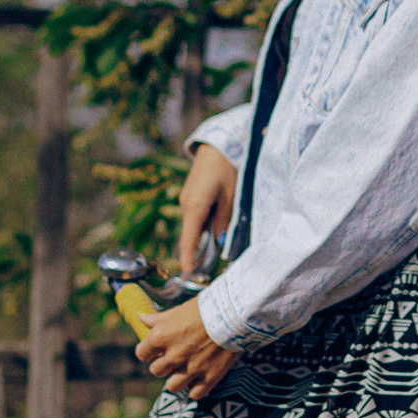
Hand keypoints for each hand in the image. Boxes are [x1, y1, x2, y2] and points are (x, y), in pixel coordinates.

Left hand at [136, 295, 238, 401]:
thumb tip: (141, 318)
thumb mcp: (179, 310)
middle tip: (174, 358)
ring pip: (172, 387)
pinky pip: (194, 394)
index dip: (148, 352)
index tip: (155, 350)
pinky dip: (195, 388)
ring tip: (186, 371)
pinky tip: (200, 378)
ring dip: (177, 379)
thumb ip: (158, 318)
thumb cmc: (206, 309)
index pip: (142, 353)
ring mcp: (191, 369)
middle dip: (163, 365)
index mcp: (161, 337)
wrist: (235, 314)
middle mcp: (173, 355)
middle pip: (156, 371)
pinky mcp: (209, 377)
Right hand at [179, 143, 237, 274]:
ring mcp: (187, 198)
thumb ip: (224, 220)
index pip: (188, 240)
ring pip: (195, 224)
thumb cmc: (228, 167)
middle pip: (191, 234)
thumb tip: (219, 240)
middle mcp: (187, 204)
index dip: (188, 258)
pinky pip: (196, 214)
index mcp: (195, 206)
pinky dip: (204, 224)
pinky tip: (216, 227)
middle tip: (209, 267)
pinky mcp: (191, 193)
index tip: (188, 274)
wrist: (219, 142)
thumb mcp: (231, 196)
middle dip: (198, 251)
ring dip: (203, 236)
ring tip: (215, 249)